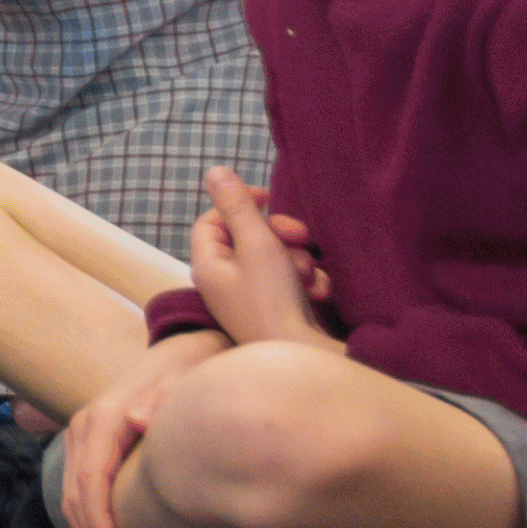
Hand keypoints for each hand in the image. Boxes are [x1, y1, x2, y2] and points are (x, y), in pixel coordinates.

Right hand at [42, 332, 219, 527]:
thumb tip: (140, 420)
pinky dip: (85, 511)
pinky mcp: (88, 441)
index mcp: (105, 415)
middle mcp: (86, 424)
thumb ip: (163, 399)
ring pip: (69, 490)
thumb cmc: (187, 370)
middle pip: (74, 489)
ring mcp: (83, 432)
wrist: (180, 350)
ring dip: (84, 525)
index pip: (90, 476)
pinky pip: (77, 483)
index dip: (99, 516)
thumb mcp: (183, 378)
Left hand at [184, 169, 332, 350]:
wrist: (300, 356)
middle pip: (246, 238)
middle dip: (278, 234)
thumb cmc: (273, 300)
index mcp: (208, 266)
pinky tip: (318, 292)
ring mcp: (248, 299)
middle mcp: (222, 283)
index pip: (210, 220)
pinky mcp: (273, 311)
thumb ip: (238, 206)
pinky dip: (305, 282)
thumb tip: (214, 172)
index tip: (268, 197)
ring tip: (308, 275)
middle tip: (300, 235)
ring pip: (273, 259)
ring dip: (296, 259)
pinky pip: (288, 283)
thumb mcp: (256, 243)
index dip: (237, 203)